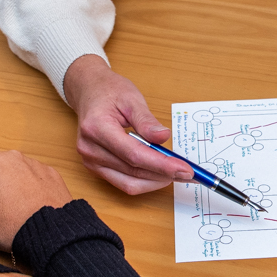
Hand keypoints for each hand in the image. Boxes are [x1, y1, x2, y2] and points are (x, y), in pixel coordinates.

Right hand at [0, 150, 71, 250]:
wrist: (51, 231)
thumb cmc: (8, 225)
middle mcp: (8, 155)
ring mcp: (31, 161)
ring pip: (6, 175)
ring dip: (1, 190)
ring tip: (6, 214)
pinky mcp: (48, 172)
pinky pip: (28, 178)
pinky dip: (23, 190)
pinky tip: (25, 209)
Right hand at [63, 55, 193, 194]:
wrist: (88, 92)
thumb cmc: (109, 92)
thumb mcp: (131, 98)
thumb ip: (147, 121)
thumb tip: (164, 137)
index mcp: (97, 128)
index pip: (134, 154)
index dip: (162, 165)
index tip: (185, 169)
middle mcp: (90, 149)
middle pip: (133, 171)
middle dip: (164, 175)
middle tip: (188, 173)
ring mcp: (90, 161)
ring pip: (129, 183)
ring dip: (155, 182)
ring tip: (176, 173)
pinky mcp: (95, 168)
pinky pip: (123, 183)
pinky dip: (144, 181)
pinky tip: (160, 174)